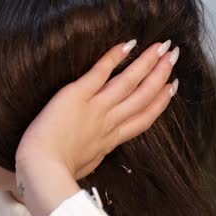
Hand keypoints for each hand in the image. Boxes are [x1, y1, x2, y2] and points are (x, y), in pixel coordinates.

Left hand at [15, 40, 178, 215]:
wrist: (41, 167)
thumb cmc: (55, 171)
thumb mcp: (84, 165)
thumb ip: (93, 154)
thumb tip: (95, 152)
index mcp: (110, 140)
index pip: (143, 118)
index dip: (161, 102)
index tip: (172, 87)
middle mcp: (108, 121)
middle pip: (143, 96)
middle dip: (161, 75)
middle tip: (174, 57)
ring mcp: (95, 107)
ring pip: (129, 82)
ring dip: (147, 63)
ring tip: (162, 46)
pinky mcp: (76, 94)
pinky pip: (100, 72)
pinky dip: (114, 57)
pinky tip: (128, 44)